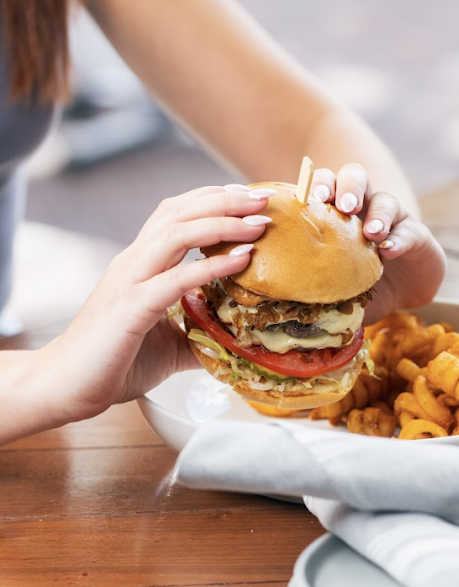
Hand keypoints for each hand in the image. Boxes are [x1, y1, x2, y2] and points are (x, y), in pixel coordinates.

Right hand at [38, 184, 274, 422]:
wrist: (66, 387)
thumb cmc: (113, 362)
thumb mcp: (169, 342)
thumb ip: (199, 331)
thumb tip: (238, 338)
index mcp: (140, 263)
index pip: (176, 214)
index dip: (213, 200)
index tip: (249, 199)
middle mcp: (133, 262)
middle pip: (180, 212)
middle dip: (226, 201)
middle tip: (263, 199)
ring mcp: (129, 281)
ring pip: (176, 233)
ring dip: (222, 223)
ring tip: (258, 222)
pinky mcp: (130, 307)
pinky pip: (175, 278)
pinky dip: (211, 266)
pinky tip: (241, 260)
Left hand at [310, 163, 446, 322]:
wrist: (401, 297)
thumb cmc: (359, 286)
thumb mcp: (332, 286)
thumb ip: (311, 286)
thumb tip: (278, 304)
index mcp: (336, 212)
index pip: (323, 185)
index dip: (314, 185)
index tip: (307, 200)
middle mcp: (364, 207)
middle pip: (355, 177)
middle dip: (347, 187)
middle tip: (345, 207)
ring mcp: (393, 219)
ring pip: (385, 199)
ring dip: (377, 214)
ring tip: (371, 234)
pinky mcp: (417, 236)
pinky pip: (409, 231)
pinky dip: (399, 239)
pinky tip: (389, 251)